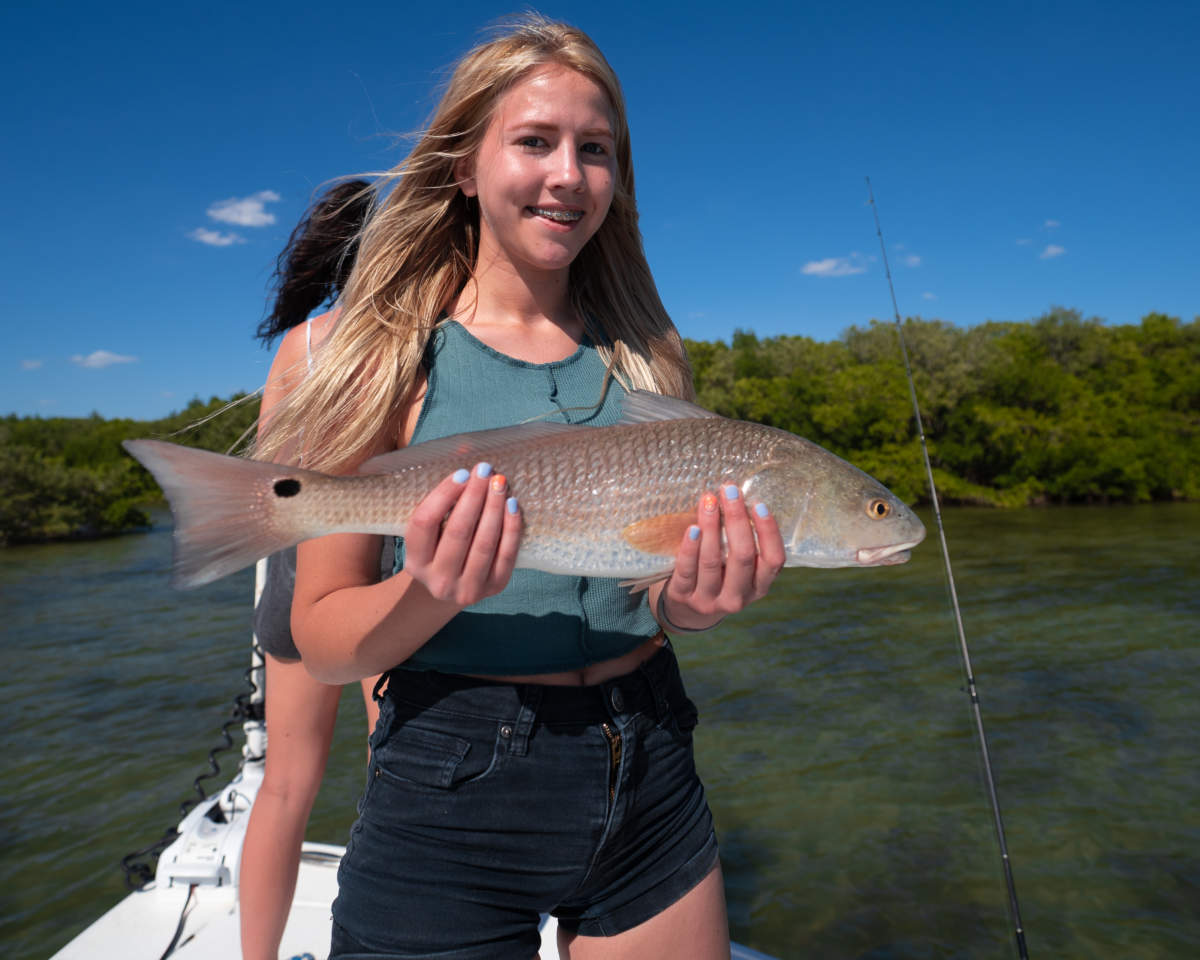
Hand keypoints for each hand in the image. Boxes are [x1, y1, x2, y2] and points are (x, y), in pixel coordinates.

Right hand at [402, 463, 521, 607]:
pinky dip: (511, 528)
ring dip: (494, 508)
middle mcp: (438, 580)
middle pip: (457, 532)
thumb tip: (464, 447)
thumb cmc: (441, 545)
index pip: (424, 523)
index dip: (443, 495)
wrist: (455, 586)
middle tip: (484, 470)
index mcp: (415, 562)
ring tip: (500, 482)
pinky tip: (512, 504)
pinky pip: (506, 554)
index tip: (461, 472)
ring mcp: (467, 589)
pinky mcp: (494, 588)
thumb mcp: (431, 530)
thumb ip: (440, 499)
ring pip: (484, 543)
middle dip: (473, 496)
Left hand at [657, 485, 784, 630]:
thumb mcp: (739, 568)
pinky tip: (693, 527)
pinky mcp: (684, 596)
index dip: (768, 532)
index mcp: (759, 587)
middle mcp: (738, 597)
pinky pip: (687, 569)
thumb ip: (744, 543)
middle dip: (737, 519)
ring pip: (712, 561)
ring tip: (709, 501)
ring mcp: (710, 599)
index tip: (758, 504)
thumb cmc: (720, 576)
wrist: (688, 609)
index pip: (773, 560)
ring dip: (711, 526)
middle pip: (742, 556)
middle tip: (730, 490)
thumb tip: (738, 497)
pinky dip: (690, 547)